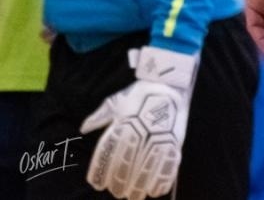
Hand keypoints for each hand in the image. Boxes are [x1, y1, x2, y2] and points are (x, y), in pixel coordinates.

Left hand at [81, 46, 195, 199]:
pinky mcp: (175, 139)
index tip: (99, 185)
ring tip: (135, 196)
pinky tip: (157, 190)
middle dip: (122, 183)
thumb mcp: (116, 101)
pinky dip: (163, 179)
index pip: (109, 154)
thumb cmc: (139, 93)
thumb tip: (83, 128)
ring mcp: (159, 137)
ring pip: (148, 168)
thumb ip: (100, 117)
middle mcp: (140, 133)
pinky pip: (169, 163)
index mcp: (123, 125)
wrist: (169, 81)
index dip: (103, 172)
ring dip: (140, 185)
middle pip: (128, 165)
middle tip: (119, 194)